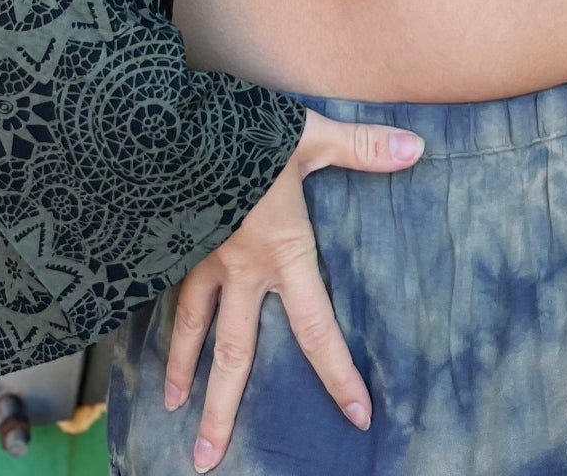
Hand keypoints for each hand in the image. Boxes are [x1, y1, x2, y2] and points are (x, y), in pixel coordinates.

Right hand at [165, 108, 426, 472]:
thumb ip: (362, 147)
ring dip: (182, 369)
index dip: (338, 374)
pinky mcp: (170, 240)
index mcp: (281, 253)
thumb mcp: (309, 136)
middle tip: (208, 460)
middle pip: (234, 352)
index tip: (357, 415)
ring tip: (173, 407)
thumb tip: (417, 147)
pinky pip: (165, 289)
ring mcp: (199, 257)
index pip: (316, 329)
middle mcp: (239, 269)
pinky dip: (158, 318)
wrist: (168, 124)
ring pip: (190, 326)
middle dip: (223, 408)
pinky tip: (149, 337)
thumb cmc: (244, 132)